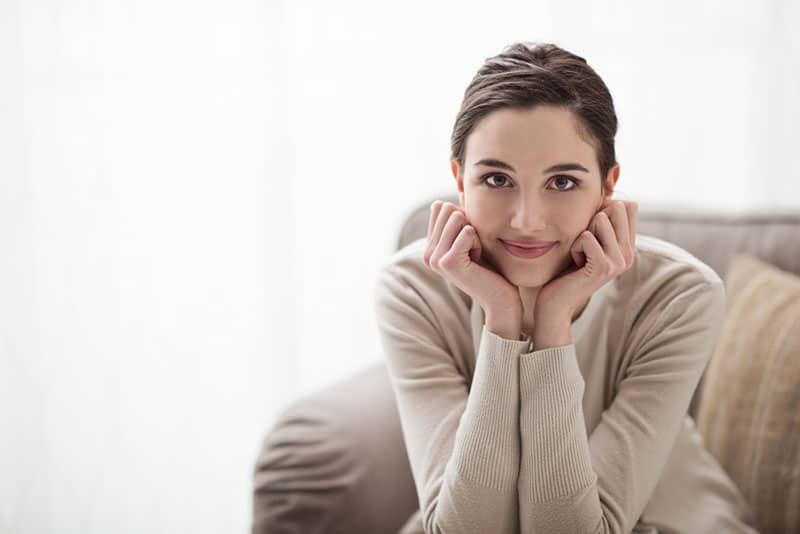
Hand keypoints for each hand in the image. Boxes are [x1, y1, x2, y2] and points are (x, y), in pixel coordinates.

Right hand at [423, 201, 521, 330]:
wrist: (499, 297)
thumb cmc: (489, 266)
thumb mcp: (468, 238)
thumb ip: (454, 220)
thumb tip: (443, 201)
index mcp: (429, 247)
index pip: (440, 207)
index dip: (462, 221)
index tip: (468, 244)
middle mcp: (427, 253)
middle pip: (448, 210)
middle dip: (468, 226)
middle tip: (472, 251)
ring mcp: (435, 259)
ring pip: (458, 218)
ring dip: (475, 235)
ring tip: (475, 257)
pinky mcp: (448, 262)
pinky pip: (469, 231)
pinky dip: (479, 243)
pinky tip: (477, 262)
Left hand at [535, 199, 637, 321]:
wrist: (556, 302)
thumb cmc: (567, 268)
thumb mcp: (587, 239)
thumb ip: (602, 220)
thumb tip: (611, 194)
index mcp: (629, 246)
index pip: (628, 206)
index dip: (603, 209)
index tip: (591, 233)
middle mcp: (629, 253)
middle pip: (615, 207)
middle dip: (591, 221)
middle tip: (584, 247)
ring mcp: (619, 261)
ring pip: (600, 219)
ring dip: (580, 235)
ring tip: (579, 255)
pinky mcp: (604, 267)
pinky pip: (586, 236)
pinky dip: (574, 246)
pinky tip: (575, 263)